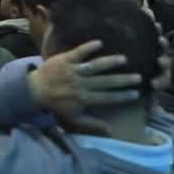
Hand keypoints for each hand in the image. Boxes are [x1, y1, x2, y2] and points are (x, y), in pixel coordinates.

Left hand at [26, 40, 144, 129]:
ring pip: (94, 66)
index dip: (122, 96)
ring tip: (124, 59)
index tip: (137, 93)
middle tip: (138, 77)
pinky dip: (88, 47)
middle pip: (105, 82)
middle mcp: (80, 84)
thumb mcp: (73, 118)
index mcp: (84, 98)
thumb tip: (111, 131)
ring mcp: (73, 71)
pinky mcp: (64, 59)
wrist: (34, 89)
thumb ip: (92, 124)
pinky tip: (100, 42)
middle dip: (123, 80)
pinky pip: (78, 52)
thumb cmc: (56, 104)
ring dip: (109, 62)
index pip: (107, 98)